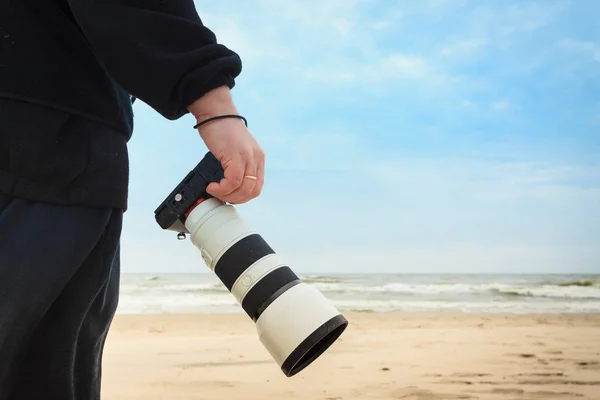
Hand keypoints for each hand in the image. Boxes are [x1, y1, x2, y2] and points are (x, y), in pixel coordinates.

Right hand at [188, 86, 264, 204]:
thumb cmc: (221, 128)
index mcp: (258, 157)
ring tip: (216, 191)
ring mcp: (247, 157)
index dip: (244, 196)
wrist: (216, 112)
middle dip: (236, 199)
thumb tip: (228, 183)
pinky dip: (222, 189)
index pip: (257, 186)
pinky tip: (213, 186)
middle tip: (222, 196)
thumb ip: (238, 164)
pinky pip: (233, 182)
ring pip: (243, 189)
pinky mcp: (236, 156)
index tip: (231, 196)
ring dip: (228, 195)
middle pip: (252, 190)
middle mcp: (256, 158)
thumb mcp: (236, 149)